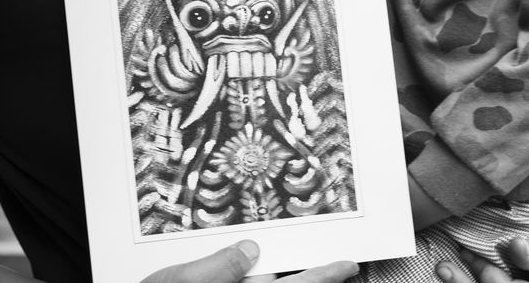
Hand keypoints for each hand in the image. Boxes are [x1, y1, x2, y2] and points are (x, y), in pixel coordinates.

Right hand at [142, 240, 357, 282]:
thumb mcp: (178, 282)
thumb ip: (218, 267)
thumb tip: (249, 250)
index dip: (327, 275)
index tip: (350, 264)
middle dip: (302, 276)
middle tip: (327, 264)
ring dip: (268, 278)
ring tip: (267, 265)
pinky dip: (248, 279)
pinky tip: (242, 273)